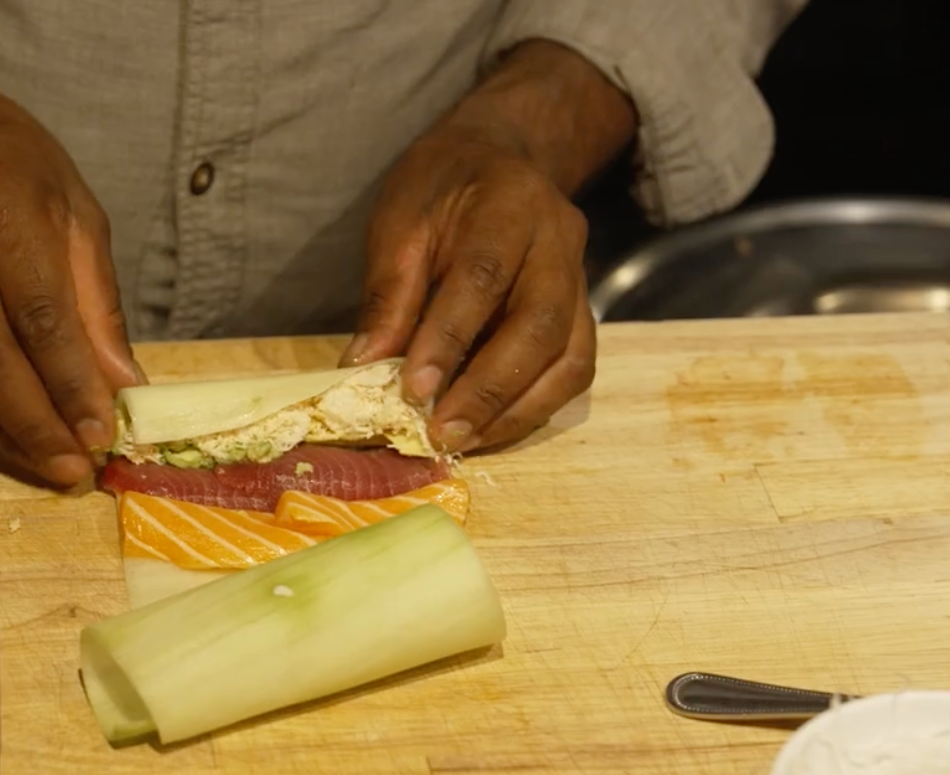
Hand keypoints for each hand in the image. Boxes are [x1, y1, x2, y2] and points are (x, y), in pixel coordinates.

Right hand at [0, 2, 140, 487]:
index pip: (40, 315)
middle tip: (74, 471)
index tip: (102, 433)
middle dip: (35, 424)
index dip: (70, 383)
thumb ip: (97, 297)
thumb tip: (122, 382)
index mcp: (3, 211)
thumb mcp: (73, 205)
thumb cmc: (8, 160)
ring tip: (44, 468)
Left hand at [344, 131, 595, 452]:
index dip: (448, 339)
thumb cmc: (442, 187)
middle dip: (488, 389)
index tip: (412, 390)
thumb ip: (389, 291)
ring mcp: (580, 280)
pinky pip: (574, 369)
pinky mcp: (584, 312)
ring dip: (517, 410)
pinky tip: (491, 427)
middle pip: (539, 325)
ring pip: (569, 357)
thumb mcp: (401, 220)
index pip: (482, 278)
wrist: (500, 157)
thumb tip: (365, 366)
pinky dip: (534, 407)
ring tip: (465, 440)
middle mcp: (559, 242)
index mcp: (509, 204)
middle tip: (441, 432)